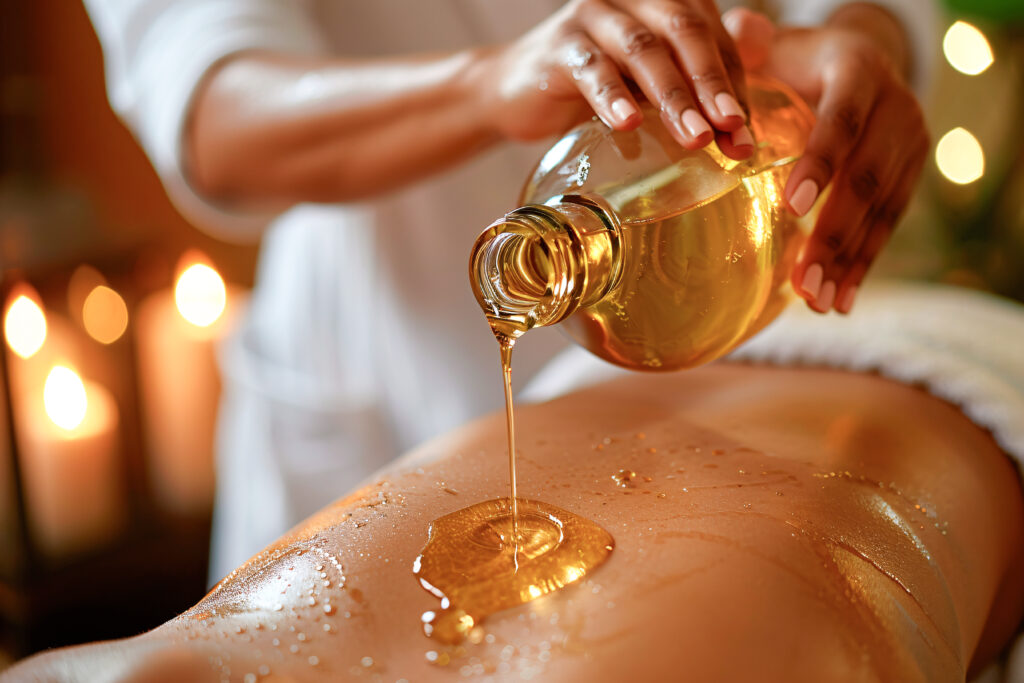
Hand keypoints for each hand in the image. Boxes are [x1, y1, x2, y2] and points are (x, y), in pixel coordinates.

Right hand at [480, 0, 755, 158]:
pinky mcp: (559, 46)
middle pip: (684, 32)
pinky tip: (628, 124)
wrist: (515, 92)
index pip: (711, 37)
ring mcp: (593, 16)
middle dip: (711, 84)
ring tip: (695, 138)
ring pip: (643, 50)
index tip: (744, 135)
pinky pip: (591, 69)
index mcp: (663, 0)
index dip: (733, 83)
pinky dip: (612, 97)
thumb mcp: (647, 87)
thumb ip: (689, 91)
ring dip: (673, 96)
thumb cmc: (593, 89)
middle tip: (730, 128)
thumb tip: (742, 129)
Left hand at [724, 6, 928, 313]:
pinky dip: (864, 263)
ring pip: (882, 208)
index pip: (844, 119)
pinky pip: (890, 223)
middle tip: (804, 280)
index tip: (792, 207)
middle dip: (834, 233)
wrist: (859, 62)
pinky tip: (841, 300)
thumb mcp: (776, 46)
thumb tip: (736, 32)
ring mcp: (910, 144)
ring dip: (849, 260)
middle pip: (867, 176)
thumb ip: (752, 46)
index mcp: (859, 71)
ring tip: (818, 302)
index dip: (822, 162)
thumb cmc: (799, 60)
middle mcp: (897, 106)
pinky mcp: (911, 174)